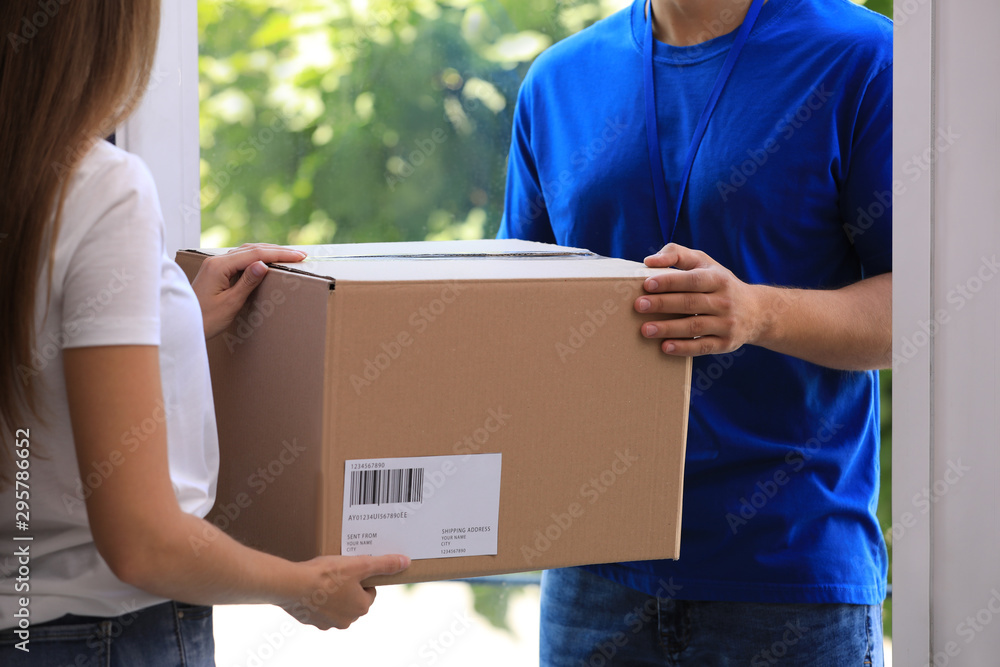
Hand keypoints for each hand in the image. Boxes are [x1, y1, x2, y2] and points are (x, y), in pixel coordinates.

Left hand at [191, 243, 306, 339]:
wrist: (181, 327)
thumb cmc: (205, 319)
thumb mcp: (230, 303)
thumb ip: (247, 282)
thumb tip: (263, 264)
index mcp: (219, 266)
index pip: (255, 254)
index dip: (279, 254)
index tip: (298, 256)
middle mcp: (216, 261)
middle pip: (251, 249)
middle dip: (277, 250)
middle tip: (299, 254)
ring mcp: (215, 265)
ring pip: (246, 252)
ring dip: (267, 252)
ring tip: (287, 255)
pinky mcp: (216, 272)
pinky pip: (240, 259)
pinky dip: (256, 258)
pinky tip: (265, 261)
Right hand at [281, 554, 410, 629]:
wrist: (292, 585)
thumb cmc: (327, 574)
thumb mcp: (360, 564)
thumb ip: (384, 564)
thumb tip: (406, 562)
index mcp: (361, 607)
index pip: (369, 590)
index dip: (362, 577)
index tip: (351, 568)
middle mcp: (347, 620)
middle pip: (353, 598)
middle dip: (348, 586)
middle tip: (337, 571)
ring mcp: (327, 623)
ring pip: (336, 605)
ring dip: (333, 593)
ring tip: (323, 578)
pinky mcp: (310, 621)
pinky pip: (319, 609)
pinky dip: (317, 599)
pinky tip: (311, 587)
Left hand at [635, 243, 765, 355]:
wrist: (757, 312)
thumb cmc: (719, 284)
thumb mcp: (704, 263)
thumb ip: (677, 255)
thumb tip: (649, 261)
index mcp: (718, 279)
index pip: (693, 279)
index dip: (670, 281)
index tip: (646, 284)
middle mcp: (724, 301)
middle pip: (690, 303)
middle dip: (663, 304)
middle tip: (639, 306)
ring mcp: (727, 323)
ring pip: (695, 327)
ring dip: (669, 328)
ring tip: (645, 330)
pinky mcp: (726, 343)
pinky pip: (703, 347)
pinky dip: (684, 348)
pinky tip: (665, 347)